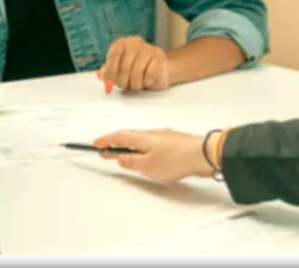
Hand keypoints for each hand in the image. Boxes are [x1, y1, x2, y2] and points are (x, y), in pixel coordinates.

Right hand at [92, 129, 214, 183]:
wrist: (203, 154)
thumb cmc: (175, 160)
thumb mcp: (148, 165)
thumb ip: (132, 162)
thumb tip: (120, 157)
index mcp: (142, 137)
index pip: (119, 137)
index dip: (106, 141)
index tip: (95, 144)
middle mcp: (152, 133)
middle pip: (129, 136)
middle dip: (116, 142)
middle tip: (106, 150)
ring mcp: (164, 136)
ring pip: (141, 139)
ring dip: (130, 145)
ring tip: (124, 154)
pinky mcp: (174, 141)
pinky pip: (152, 142)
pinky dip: (143, 147)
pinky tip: (147, 155)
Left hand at [98, 36, 170, 92]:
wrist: (161, 69)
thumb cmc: (137, 69)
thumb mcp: (120, 69)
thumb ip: (108, 72)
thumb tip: (99, 75)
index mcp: (122, 43)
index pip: (113, 56)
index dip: (110, 72)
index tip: (109, 84)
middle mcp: (135, 43)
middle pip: (124, 67)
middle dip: (123, 81)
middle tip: (125, 86)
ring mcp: (149, 49)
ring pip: (136, 73)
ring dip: (135, 84)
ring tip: (136, 85)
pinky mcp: (160, 58)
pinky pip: (149, 75)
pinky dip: (147, 82)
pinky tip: (148, 80)